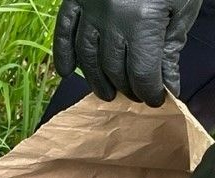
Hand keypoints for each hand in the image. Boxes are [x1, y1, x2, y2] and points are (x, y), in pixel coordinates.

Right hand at [54, 0, 202, 106]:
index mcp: (142, 21)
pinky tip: (66, 73)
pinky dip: (63, 54)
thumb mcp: (183, 8)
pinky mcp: (77, 0)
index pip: (142, 73)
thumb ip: (171, 49)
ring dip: (97, 80)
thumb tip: (168, 87)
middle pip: (115, 69)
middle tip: (135, 95)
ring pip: (89, 58)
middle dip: (127, 88)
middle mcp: (112, 19)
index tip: (157, 99)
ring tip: (107, 94)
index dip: (150, 92)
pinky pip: (65, 32)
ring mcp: (91, 10)